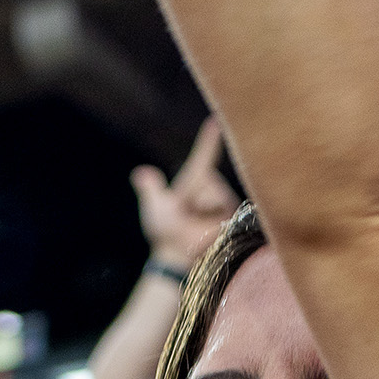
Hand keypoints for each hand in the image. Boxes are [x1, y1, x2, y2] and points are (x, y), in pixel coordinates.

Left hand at [132, 118, 239, 270]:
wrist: (178, 257)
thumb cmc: (165, 235)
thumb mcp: (155, 208)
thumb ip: (151, 189)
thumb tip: (140, 173)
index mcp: (195, 185)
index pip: (203, 158)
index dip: (209, 141)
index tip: (215, 120)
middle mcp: (213, 191)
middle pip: (208, 177)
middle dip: (194, 195)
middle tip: (188, 214)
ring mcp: (226, 204)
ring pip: (216, 192)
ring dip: (203, 208)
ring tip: (199, 224)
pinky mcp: (237, 218)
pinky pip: (226, 205)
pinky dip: (215, 215)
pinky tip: (213, 229)